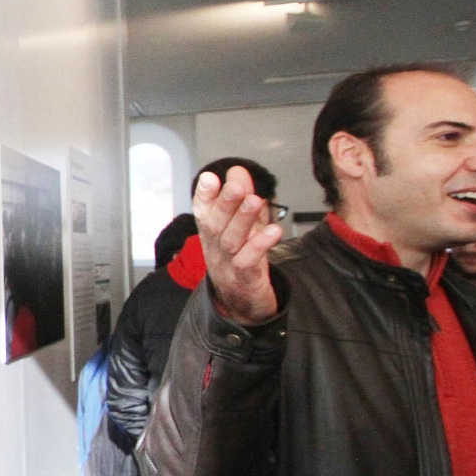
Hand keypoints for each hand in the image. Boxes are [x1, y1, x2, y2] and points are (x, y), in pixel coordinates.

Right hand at [193, 166, 283, 324]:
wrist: (242, 304)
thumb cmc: (240, 259)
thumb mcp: (240, 226)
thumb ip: (241, 198)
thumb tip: (238, 171)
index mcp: (211, 234)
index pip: (202, 212)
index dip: (204, 195)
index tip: (210, 178)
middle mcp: (215, 248)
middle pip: (216, 224)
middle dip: (225, 203)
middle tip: (236, 185)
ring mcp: (227, 265)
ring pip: (231, 241)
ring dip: (242, 220)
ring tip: (254, 201)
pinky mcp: (244, 279)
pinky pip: (248, 261)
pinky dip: (260, 245)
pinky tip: (273, 230)